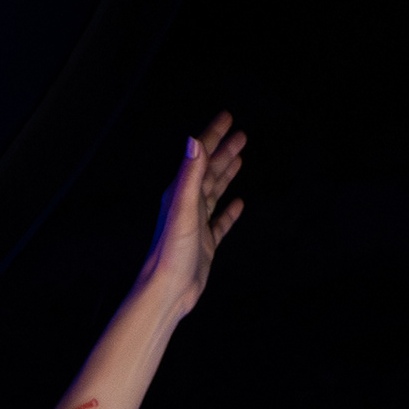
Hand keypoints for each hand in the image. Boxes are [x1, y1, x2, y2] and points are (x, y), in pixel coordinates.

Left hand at [139, 112, 244, 315]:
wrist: (167, 291)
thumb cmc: (172, 252)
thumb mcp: (183, 209)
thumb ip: (189, 175)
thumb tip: (194, 140)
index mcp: (179, 193)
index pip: (199, 157)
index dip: (213, 135)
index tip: (227, 117)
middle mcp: (186, 205)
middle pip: (208, 171)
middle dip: (223, 151)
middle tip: (241, 134)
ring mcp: (196, 224)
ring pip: (214, 192)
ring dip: (226, 174)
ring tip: (240, 158)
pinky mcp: (204, 244)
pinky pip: (219, 222)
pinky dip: (229, 211)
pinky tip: (238, 204)